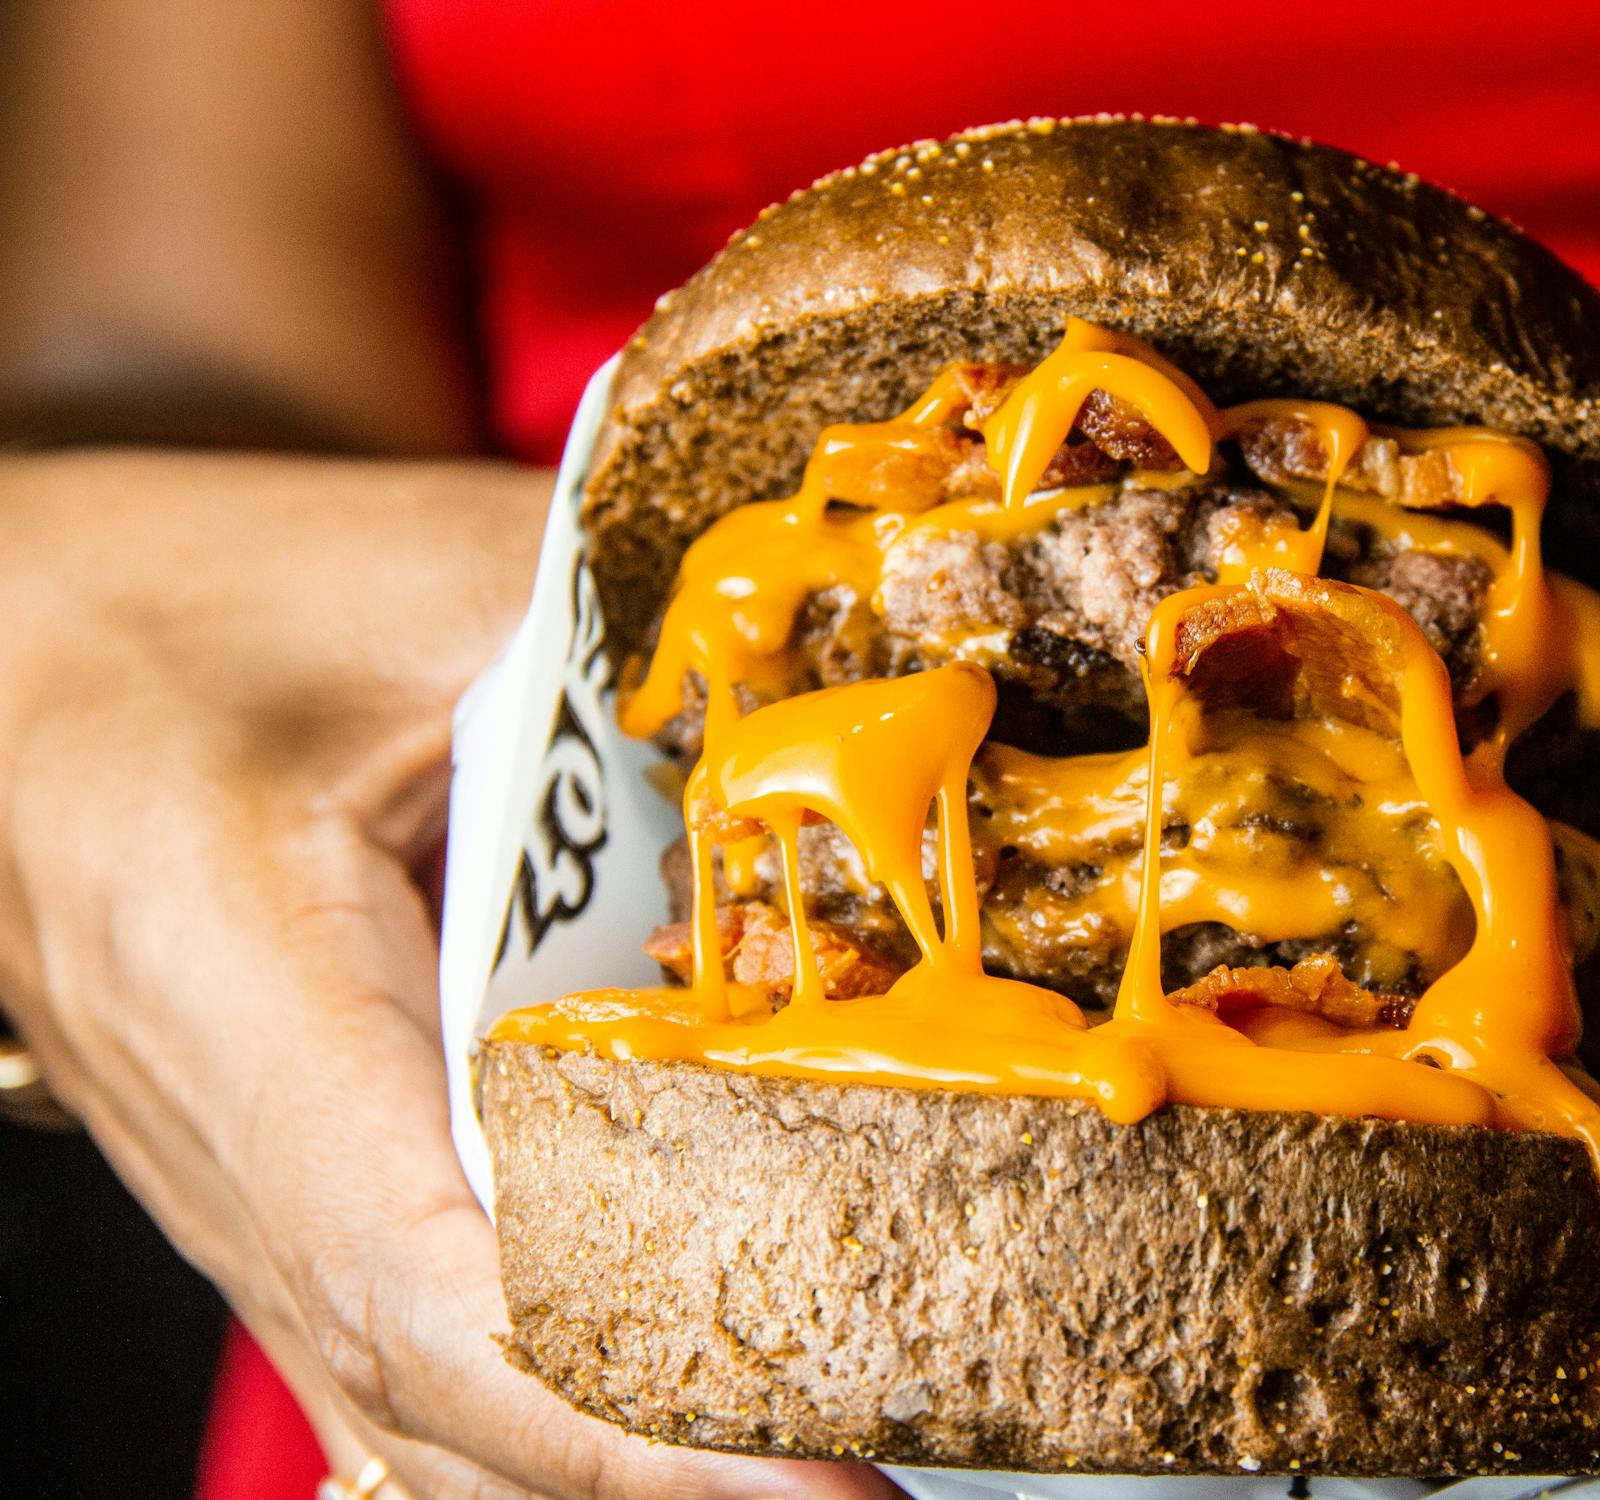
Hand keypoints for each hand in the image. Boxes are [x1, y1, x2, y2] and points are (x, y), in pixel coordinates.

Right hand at [0, 452, 899, 1499]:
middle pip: (454, 1404)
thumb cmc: (176, 609)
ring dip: (625, 1453)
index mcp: (253, 1003)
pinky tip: (697, 1404)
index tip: (812, 1479)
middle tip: (893, 1473)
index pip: (434, 1292)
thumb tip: (862, 664)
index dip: (623, 1422)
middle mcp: (244, 1149)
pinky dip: (561, 1404)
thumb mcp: (414, 571)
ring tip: (838, 1447)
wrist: (16, 647)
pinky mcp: (296, 1181)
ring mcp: (258, 1194)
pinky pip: (422, 1344)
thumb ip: (631, 628)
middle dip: (671, 1468)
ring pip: (433, 1410)